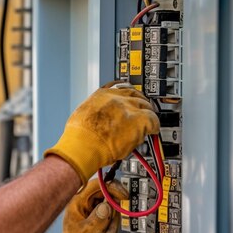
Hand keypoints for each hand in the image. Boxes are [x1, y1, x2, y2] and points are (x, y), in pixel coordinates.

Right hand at [44, 88, 158, 185]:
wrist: (83, 146)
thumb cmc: (79, 137)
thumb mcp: (82, 115)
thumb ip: (95, 113)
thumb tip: (100, 120)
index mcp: (101, 95)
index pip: (119, 86)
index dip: (127, 94)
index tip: (130, 98)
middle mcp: (116, 97)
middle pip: (135, 95)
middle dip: (139, 103)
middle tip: (141, 112)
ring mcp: (128, 107)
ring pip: (146, 106)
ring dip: (147, 114)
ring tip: (147, 123)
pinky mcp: (138, 120)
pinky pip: (153, 120)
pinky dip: (154, 126)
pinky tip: (152, 131)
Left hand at [54, 179, 127, 232]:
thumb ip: (96, 221)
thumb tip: (107, 207)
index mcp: (78, 200)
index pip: (97, 184)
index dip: (112, 187)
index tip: (122, 196)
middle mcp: (87, 200)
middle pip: (108, 194)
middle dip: (113, 210)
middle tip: (112, 222)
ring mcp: (94, 207)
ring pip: (112, 205)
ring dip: (112, 221)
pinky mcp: (101, 214)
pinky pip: (112, 214)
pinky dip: (112, 225)